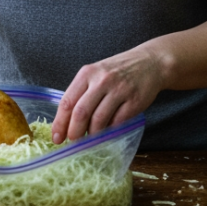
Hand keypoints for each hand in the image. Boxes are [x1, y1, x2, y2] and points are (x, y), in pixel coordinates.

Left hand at [51, 48, 165, 143]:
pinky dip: (109, 131)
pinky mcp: (134, 101)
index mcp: (87, 73)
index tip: (56, 138)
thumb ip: (82, 93)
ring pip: (99, 120)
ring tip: (90, 139)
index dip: (60, 123)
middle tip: (73, 142)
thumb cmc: (118, 71)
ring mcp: (119, 90)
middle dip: (74, 132)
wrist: (150, 63)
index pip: (67, 102)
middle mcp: (101, 81)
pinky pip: (117, 122)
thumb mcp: (96, 74)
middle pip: (81, 112)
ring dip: (92, 135)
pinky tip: (107, 133)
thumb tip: (67, 122)